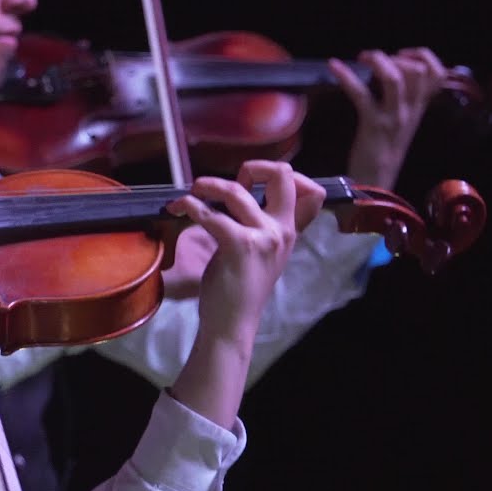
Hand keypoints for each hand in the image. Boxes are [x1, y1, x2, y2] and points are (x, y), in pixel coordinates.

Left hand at [164, 161, 323, 427]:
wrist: (231, 324)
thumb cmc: (239, 290)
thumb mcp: (260, 254)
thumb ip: (260, 227)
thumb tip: (241, 195)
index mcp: (288, 233)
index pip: (312, 192)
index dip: (287, 174)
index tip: (255, 182)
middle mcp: (282, 232)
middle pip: (283, 176)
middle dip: (254, 166)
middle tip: (231, 179)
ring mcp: (263, 238)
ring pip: (237, 191)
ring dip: (208, 185)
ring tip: (193, 192)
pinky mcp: (239, 246)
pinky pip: (212, 214)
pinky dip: (190, 206)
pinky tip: (179, 209)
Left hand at [329, 47, 447, 188]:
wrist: (375, 184)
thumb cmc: (381, 152)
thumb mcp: (400, 124)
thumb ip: (401, 102)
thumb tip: (387, 74)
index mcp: (418, 109)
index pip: (437, 74)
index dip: (423, 56)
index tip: (402, 54)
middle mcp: (410, 110)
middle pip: (417, 70)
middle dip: (394, 57)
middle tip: (374, 59)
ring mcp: (394, 117)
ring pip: (394, 78)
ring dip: (377, 61)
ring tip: (362, 57)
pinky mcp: (373, 124)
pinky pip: (361, 94)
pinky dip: (345, 75)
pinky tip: (334, 66)